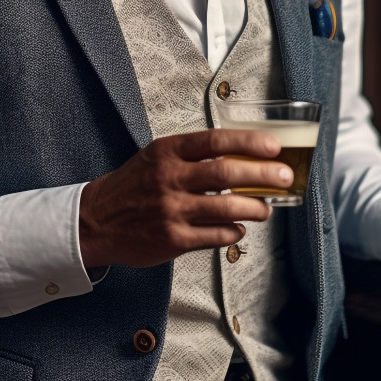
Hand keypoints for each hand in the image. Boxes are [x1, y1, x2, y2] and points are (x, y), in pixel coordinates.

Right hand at [79, 129, 292, 268]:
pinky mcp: (172, 239)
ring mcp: (171, 210)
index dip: (249, 143)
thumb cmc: (133, 185)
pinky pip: (215, 236)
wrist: (96, 220)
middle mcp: (169, 178)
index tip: (273, 146)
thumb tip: (240, 156)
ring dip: (255, 207)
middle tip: (284, 176)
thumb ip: (193, 155)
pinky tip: (239, 229)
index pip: (216, 141)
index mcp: (167, 152)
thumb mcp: (157, 157)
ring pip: (226, 208)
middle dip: (263, 175)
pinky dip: (234, 232)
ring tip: (266, 208)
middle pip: (226, 173)